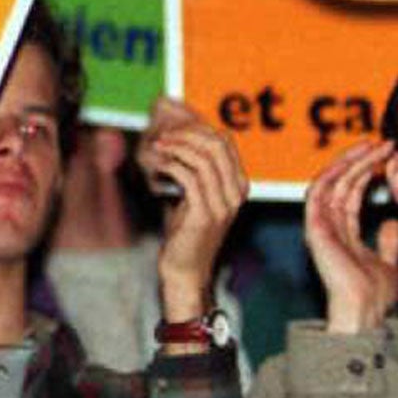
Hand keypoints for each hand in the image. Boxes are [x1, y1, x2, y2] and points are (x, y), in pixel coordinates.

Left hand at [141, 98, 246, 321]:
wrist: (186, 269)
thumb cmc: (186, 231)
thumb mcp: (196, 197)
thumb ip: (196, 172)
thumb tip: (179, 139)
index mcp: (239, 185)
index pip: (226, 142)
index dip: (199, 129)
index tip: (173, 128)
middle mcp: (236, 193)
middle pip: (217, 146)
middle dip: (187, 134)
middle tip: (163, 135)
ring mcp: (223, 204)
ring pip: (204, 159)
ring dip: (177, 148)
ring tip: (158, 147)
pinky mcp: (205, 215)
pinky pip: (190, 178)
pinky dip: (172, 166)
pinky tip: (159, 165)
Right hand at [303, 139, 397, 335]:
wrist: (366, 313)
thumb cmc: (375, 297)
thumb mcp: (387, 264)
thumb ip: (387, 243)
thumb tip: (393, 223)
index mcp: (342, 235)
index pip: (351, 194)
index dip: (366, 172)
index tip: (388, 155)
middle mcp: (329, 229)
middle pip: (341, 184)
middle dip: (360, 161)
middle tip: (383, 143)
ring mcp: (320, 228)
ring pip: (329, 182)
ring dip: (349, 161)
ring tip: (372, 146)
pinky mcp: (315, 229)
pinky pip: (318, 192)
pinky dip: (334, 173)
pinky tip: (355, 160)